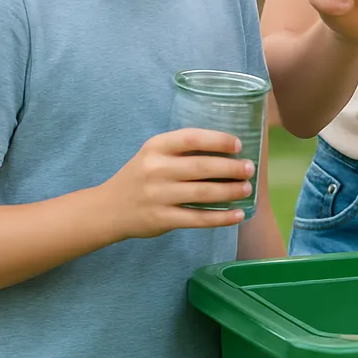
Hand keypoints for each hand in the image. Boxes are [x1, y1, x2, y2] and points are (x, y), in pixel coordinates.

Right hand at [100, 129, 254, 238]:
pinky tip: (238, 215)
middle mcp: (156, 169)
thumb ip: (183, 150)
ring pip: (202, 194)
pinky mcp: (161, 219)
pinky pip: (197, 219)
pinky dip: (221, 218)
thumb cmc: (141, 176)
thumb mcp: (154, 154)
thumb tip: (228, 148)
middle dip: (231, 168)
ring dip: (229, 192)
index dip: (218, 140)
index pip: (191, 138)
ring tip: (247, 189)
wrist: (107, 209)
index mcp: (156, 147)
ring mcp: (158, 196)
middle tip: (250, 169)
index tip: (238, 145)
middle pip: (201, 167)